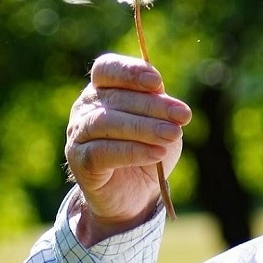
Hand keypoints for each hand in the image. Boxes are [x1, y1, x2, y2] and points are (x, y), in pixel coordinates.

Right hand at [65, 53, 191, 245]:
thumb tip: (166, 99)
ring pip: (106, 123)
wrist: (136, 193)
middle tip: (183, 116)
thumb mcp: (161, 122)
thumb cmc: (149, 148)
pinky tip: (157, 153)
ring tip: (173, 134)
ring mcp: (78, 133)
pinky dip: (133, 151)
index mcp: (103, 89)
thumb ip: (160, 107)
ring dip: (144, 128)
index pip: (107, 69)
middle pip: (115, 98)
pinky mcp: (78, 160)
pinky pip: (103, 152)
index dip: (131, 72)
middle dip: (153, 106)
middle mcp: (85, 107)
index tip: (158, 83)